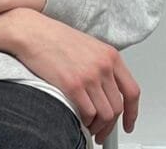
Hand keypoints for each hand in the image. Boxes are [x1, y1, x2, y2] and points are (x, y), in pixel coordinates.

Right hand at [0, 10, 139, 143]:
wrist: (33, 32)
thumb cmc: (55, 38)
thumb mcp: (89, 46)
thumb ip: (102, 66)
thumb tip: (107, 91)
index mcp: (110, 56)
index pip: (132, 91)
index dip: (132, 112)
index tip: (128, 123)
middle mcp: (103, 66)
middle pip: (118, 107)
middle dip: (110, 126)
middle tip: (103, 132)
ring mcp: (89, 76)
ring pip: (105, 114)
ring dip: (98, 127)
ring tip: (90, 128)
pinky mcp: (73, 85)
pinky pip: (88, 114)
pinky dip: (85, 123)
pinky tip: (79, 121)